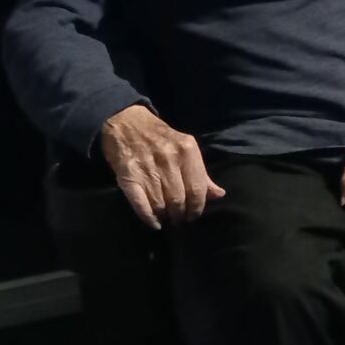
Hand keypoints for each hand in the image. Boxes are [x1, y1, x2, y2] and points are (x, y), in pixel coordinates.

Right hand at [100, 105, 222, 229]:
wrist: (126, 122)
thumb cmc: (160, 138)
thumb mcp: (185, 148)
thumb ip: (201, 173)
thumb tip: (218, 194)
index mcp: (187, 150)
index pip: (197, 189)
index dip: (197, 207)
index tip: (193, 215)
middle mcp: (169, 158)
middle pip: (179, 199)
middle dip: (180, 215)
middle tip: (179, 219)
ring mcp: (147, 167)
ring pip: (160, 204)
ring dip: (165, 216)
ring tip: (167, 218)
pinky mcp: (128, 175)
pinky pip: (140, 204)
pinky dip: (148, 218)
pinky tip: (154, 223)